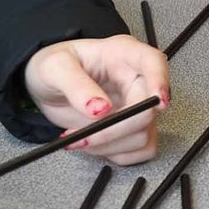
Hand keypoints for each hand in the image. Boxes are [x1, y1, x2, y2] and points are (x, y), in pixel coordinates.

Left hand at [23, 36, 168, 162]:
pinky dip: (117, 154)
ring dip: (109, 144)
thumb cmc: (53, 67)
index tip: (159, 102)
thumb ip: (76, 85)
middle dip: (115, 129)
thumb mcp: (55, 68)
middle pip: (148, 109)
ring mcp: (137, 105)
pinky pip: (141, 149)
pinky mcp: (134, 127)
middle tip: (82, 135)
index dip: (161, 81)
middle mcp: (135, 79)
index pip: (153, 61)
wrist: (47, 85)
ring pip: (143, 134)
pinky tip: (97, 144)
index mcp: (122, 54)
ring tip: (80, 138)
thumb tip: (99, 108)